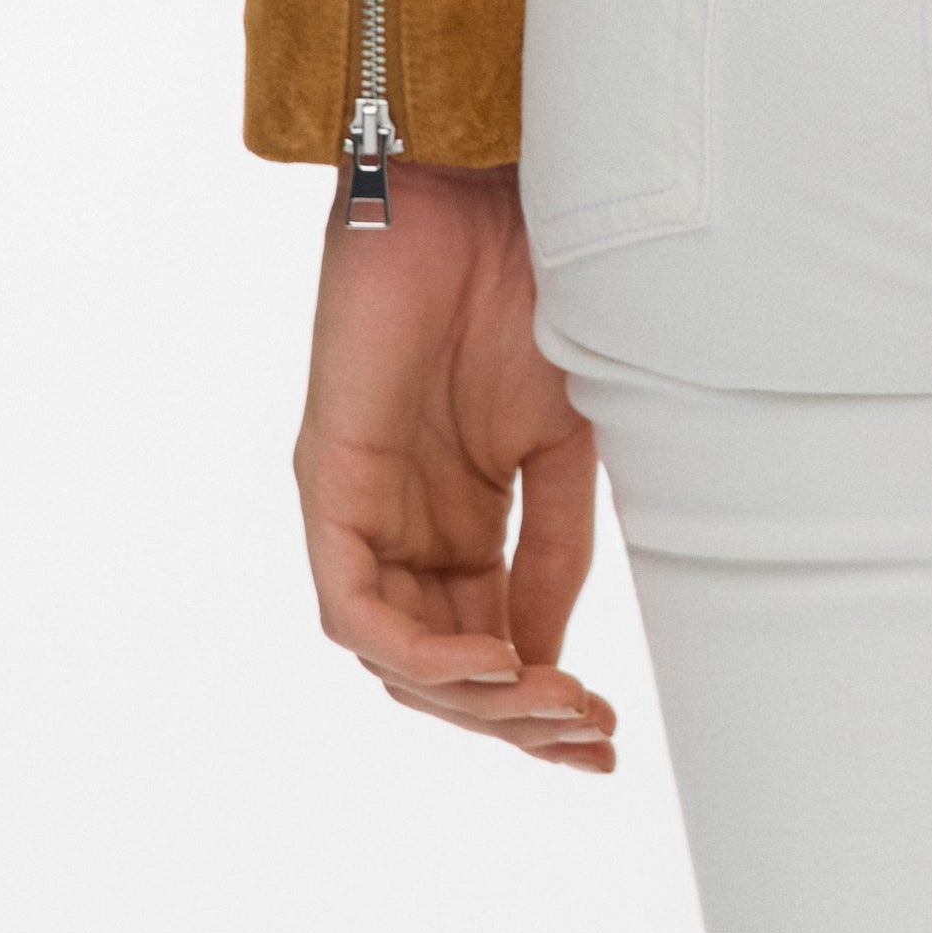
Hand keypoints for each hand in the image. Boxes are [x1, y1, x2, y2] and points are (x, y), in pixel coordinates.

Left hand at [295, 159, 617, 774]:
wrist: (483, 188)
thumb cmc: (529, 288)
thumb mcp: (564, 440)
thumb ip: (553, 547)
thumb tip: (549, 658)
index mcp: (465, 522)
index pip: (489, 649)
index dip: (540, 709)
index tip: (606, 744)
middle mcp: (407, 529)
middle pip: (441, 673)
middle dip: (513, 721)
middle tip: (587, 731)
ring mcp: (363, 509)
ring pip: (395, 657)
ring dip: (473, 699)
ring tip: (548, 699)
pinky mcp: (326, 482)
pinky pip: (352, 607)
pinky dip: (417, 650)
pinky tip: (492, 657)